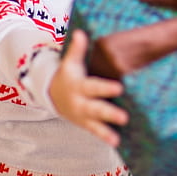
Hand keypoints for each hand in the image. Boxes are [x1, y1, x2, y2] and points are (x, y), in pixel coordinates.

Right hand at [49, 30, 128, 146]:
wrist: (51, 94)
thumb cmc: (68, 75)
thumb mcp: (69, 62)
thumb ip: (77, 49)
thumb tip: (80, 32)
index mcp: (79, 86)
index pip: (93, 87)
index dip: (106, 88)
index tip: (120, 88)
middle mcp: (80, 103)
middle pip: (95, 109)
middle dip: (109, 114)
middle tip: (124, 117)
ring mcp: (82, 116)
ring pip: (94, 124)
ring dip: (106, 131)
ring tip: (116, 139)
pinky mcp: (84, 124)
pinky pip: (94, 132)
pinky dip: (104, 137)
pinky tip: (117, 143)